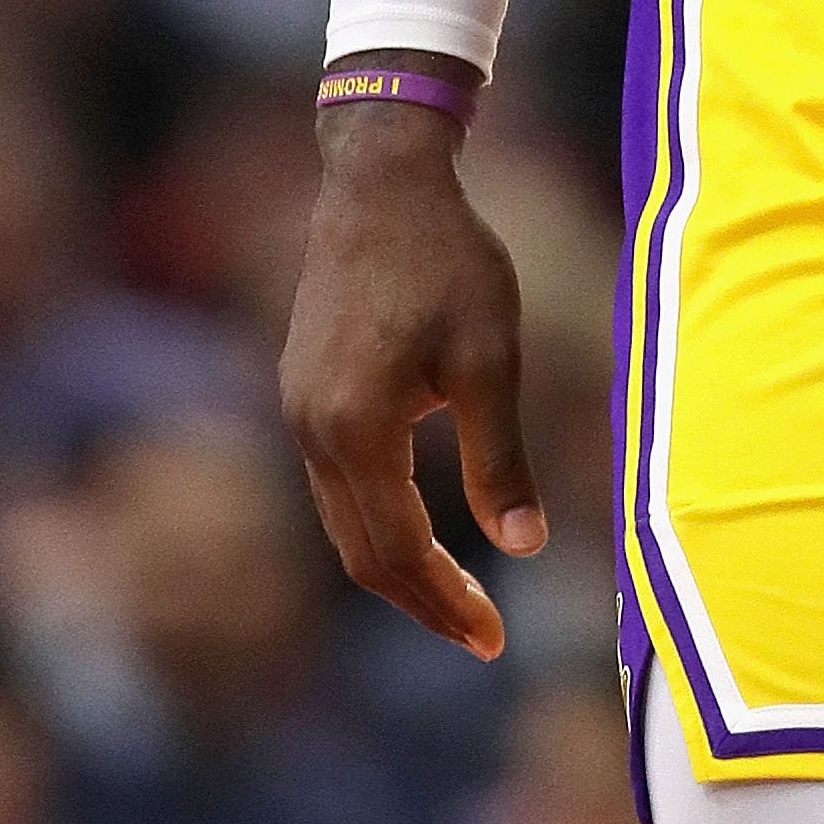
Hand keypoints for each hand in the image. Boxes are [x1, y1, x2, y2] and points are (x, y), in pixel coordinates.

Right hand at [280, 98, 545, 654]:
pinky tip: (422, 523)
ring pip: (341, 521)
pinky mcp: (301, 389)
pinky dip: (376, 519)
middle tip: (482, 634)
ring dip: (397, 564)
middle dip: (422, 600)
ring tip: (459, 592)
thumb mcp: (491, 358)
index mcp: (356, 430)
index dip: (446, 602)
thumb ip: (501, 458)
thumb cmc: (449, 262)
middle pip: (361, 553)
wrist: (381, 183)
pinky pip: (334, 482)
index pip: (397, 552)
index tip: (495, 640)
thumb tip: (526, 548)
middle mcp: (311, 431)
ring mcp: (298, 410)